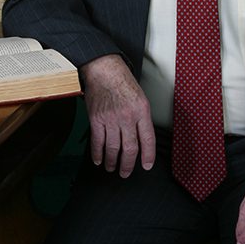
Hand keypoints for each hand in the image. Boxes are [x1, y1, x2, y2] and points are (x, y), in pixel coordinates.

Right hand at [80, 54, 155, 177]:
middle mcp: (127, 116)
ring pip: (112, 148)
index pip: (147, 139)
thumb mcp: (141, 98)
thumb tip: (142, 139)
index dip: (148, 155)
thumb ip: (142, 118)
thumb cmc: (123, 82)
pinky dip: (97, 153)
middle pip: (129, 148)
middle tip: (126, 173)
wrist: (104, 70)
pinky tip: (98, 160)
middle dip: (128, 164)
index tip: (146, 166)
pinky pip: (97, 141)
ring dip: (112, 161)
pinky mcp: (96, 119)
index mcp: (141, 111)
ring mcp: (110, 118)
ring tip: (112, 168)